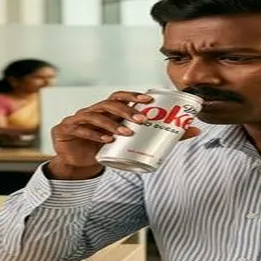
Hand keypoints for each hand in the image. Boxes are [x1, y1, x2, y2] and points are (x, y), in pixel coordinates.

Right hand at [46, 91, 199, 178]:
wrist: (77, 164)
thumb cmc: (105, 149)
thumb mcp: (129, 143)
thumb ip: (159, 136)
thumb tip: (195, 130)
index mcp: (107, 110)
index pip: (119, 97)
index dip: (133, 96)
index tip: (149, 100)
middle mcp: (92, 110)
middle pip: (108, 104)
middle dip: (125, 110)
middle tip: (140, 119)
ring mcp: (78, 118)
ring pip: (95, 115)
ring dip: (111, 123)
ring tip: (126, 133)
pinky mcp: (66, 130)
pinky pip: (81, 129)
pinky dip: (94, 134)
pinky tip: (106, 140)